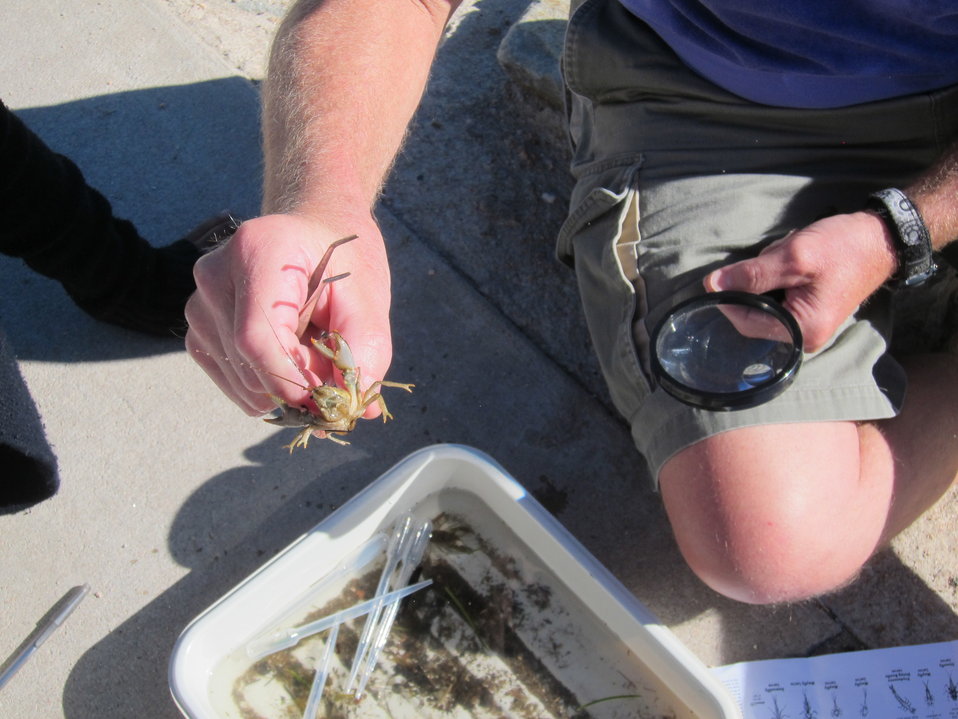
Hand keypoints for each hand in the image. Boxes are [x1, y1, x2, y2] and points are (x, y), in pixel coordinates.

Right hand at [185, 213, 392, 417]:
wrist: (311, 241)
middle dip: (297, 386)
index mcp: (258, 251)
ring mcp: (199, 305)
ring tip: (312, 355)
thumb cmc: (341, 265)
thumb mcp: (368, 299)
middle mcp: (215, 275)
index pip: (257, 336)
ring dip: (285, 387)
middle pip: (249, 363)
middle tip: (334, 375)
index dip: (290, 378)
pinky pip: (234, 385)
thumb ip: (366, 350)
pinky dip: (268, 387)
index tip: (326, 398)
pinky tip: (289, 358)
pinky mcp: (198, 332)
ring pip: (242, 382)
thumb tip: (359, 408)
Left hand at [703, 212, 897, 352]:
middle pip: (752, 314)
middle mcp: (803, 337)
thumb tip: (712, 284)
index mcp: (801, 331)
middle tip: (774, 257)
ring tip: (788, 256)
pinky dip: (777, 278)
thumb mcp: (793, 256)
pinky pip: (777, 299)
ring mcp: (806, 326)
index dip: (729, 297)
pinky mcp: (808, 312)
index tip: (725, 273)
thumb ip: (751, 274)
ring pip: (763, 304)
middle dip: (754, 284)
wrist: (881, 239)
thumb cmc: (842, 247)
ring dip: (766, 278)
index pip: (745, 321)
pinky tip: (793, 262)